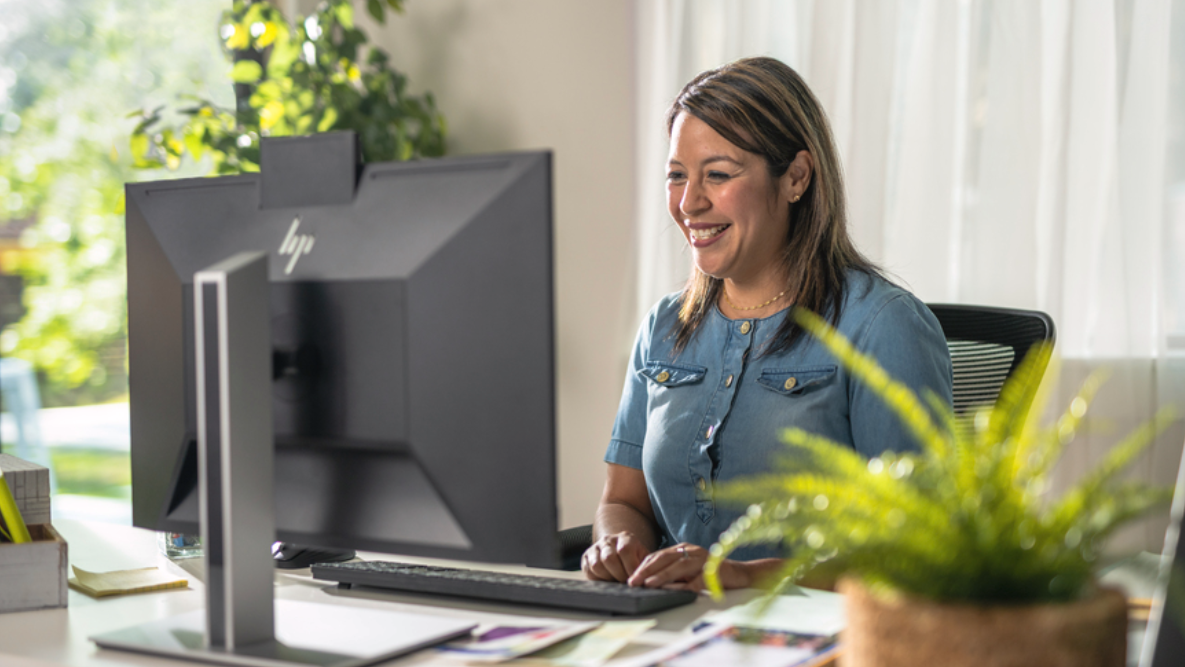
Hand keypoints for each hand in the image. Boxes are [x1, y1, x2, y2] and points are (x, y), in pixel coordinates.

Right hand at [581, 531, 650, 581]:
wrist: (620, 554)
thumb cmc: (635, 560)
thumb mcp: (643, 559)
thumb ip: (645, 567)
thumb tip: (645, 581)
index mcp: (625, 538)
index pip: (625, 550)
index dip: (630, 568)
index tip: (635, 580)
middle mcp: (608, 539)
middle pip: (609, 558)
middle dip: (619, 575)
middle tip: (626, 583)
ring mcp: (596, 547)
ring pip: (597, 565)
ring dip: (608, 578)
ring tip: (617, 582)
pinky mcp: (586, 557)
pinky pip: (589, 571)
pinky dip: (598, 579)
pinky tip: (607, 581)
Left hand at [627, 543, 751, 590]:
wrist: (740, 574)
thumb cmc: (711, 573)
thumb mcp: (689, 570)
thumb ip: (673, 572)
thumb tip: (649, 581)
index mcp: (684, 549)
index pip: (659, 555)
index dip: (644, 565)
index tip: (632, 576)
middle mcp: (692, 551)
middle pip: (665, 558)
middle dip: (647, 570)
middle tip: (633, 581)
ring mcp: (703, 560)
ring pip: (678, 566)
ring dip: (661, 576)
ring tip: (648, 584)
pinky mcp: (714, 571)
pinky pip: (696, 580)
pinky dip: (683, 586)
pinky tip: (672, 591)